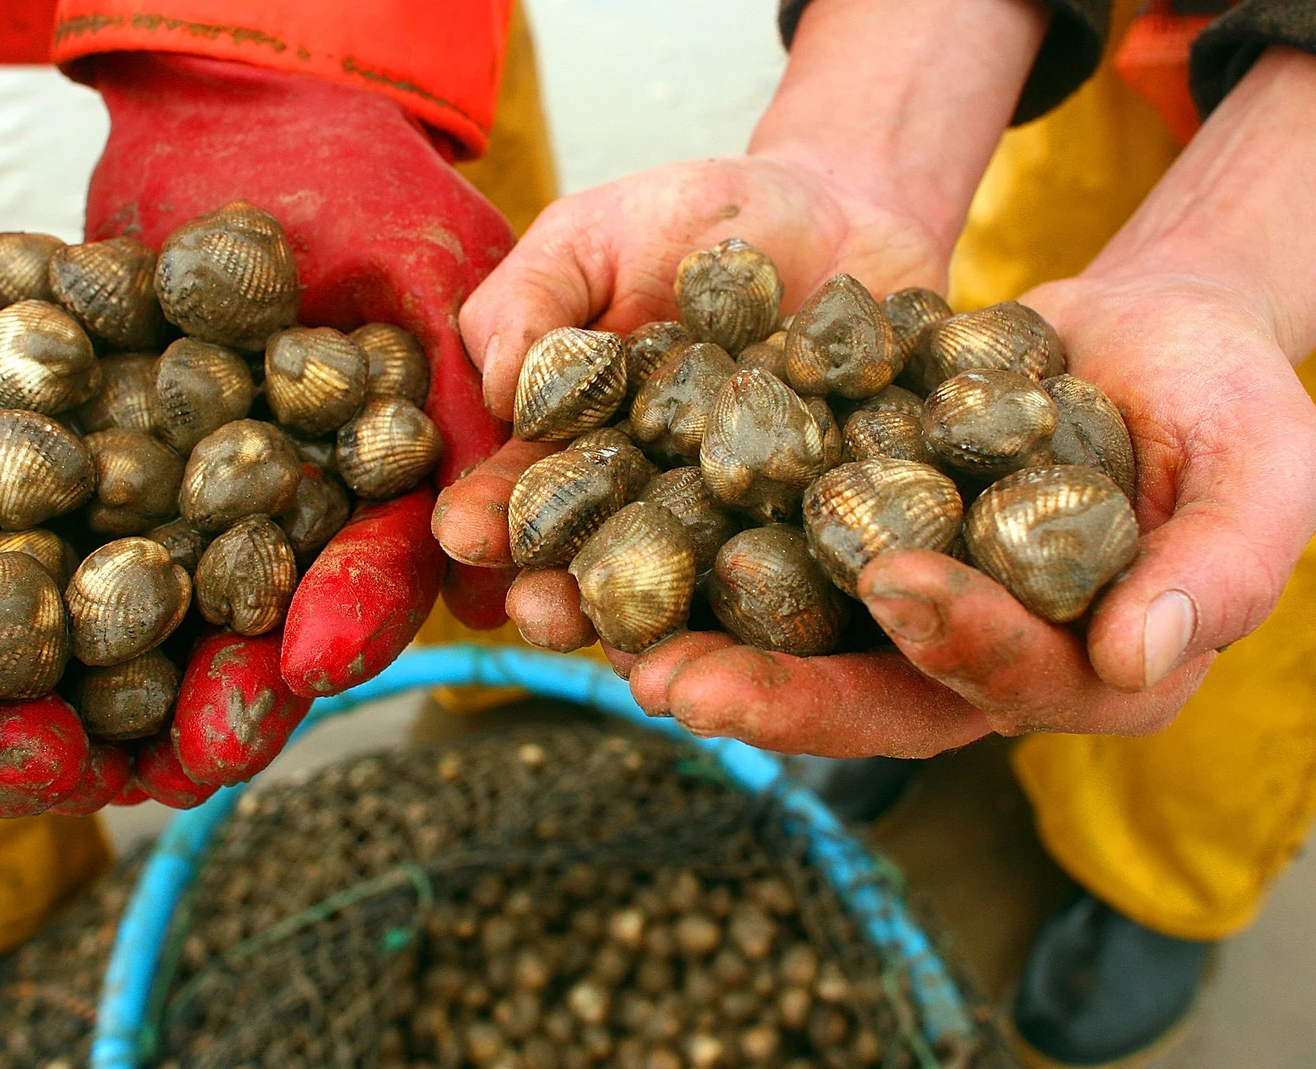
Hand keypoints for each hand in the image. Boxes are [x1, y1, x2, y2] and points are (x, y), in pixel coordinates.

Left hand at [76, 53, 517, 697]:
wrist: (225, 100)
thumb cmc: (343, 170)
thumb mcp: (419, 262)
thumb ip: (459, 389)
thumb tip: (491, 543)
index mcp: (378, 487)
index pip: (374, 567)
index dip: (352, 618)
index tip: (318, 664)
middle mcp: (285, 512)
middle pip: (260, 623)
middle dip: (228, 694)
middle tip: (193, 754)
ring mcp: (184, 498)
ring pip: (150, 610)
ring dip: (113, 683)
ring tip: (73, 739)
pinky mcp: (90, 471)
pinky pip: (51, 543)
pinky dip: (15, 588)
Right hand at [435, 0, 1052, 650]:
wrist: (850, 206)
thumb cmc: (701, 217)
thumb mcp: (594, 233)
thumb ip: (532, 299)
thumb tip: (494, 389)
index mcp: (574, 445)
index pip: (521, 491)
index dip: (490, 516)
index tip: (465, 533)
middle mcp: (646, 503)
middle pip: (594, 566)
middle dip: (559, 597)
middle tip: (541, 613)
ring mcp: (736, 527)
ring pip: (688, 598)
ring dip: (658, 633)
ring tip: (637, 656)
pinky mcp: (824, 533)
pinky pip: (807, 585)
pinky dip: (788, 617)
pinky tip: (769, 647)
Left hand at [629, 272, 1315, 754]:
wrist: (1144, 336)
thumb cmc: (1224, 396)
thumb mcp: (1265, 462)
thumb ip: (1226, 564)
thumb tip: (1140, 658)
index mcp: (1090, 671)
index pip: (1014, 680)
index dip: (957, 642)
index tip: (894, 580)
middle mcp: (984, 668)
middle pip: (876, 699)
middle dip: (774, 698)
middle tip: (673, 685)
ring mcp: (908, 624)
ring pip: (800, 655)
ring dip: (708, 656)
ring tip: (617, 644)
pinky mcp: (850, 562)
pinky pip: (767, 575)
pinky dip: (696, 569)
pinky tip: (619, 553)